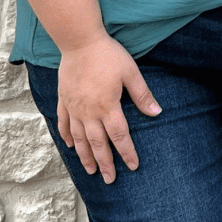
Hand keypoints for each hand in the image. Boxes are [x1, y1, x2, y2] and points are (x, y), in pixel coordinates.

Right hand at [56, 33, 160, 183]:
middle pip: (97, 144)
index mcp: (108, 107)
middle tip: (109, 179)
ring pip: (79, 139)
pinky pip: (64, 123)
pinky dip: (67, 136)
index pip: (119, 136)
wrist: (80, 42)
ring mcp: (74, 107)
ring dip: (85, 156)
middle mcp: (89, 112)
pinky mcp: (64, 99)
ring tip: (90, 170)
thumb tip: (157, 113)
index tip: (133, 166)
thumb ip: (142, 95)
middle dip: (105, 163)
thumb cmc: (108, 55)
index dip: (127, 152)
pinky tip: (70, 145)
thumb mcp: (130, 72)